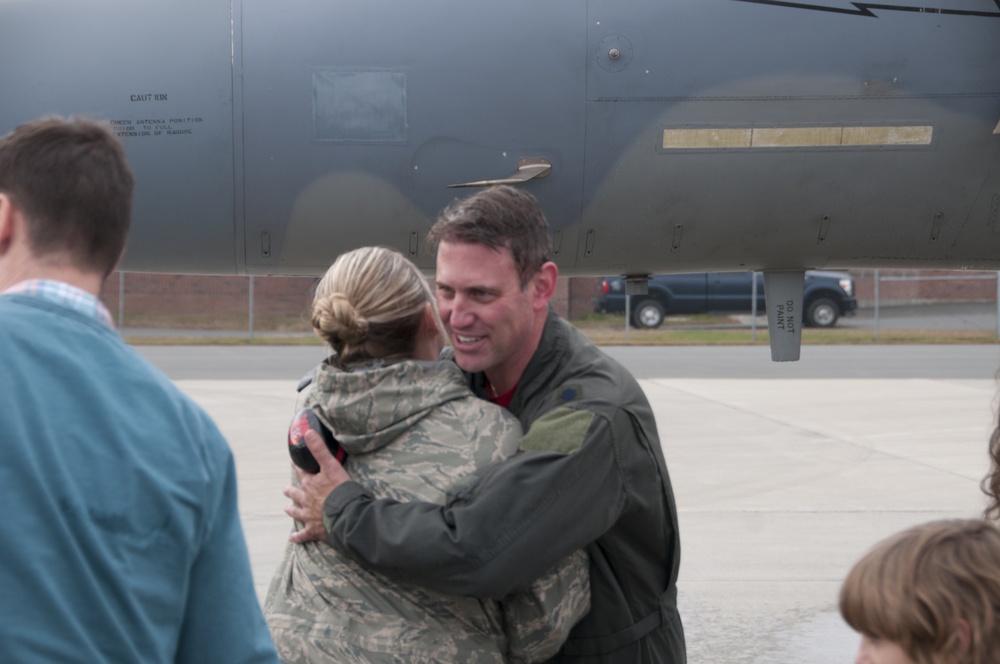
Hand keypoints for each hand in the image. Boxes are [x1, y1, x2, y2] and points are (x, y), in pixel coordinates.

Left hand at [284, 429, 351, 543]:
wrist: (345, 513)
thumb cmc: (340, 489)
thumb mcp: (331, 466)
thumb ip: (319, 449)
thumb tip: (308, 432)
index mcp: (310, 485)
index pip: (302, 473)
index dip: (297, 467)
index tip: (292, 462)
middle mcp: (306, 500)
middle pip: (296, 495)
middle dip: (291, 492)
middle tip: (285, 490)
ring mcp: (309, 516)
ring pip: (297, 513)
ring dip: (292, 510)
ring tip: (286, 509)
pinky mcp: (314, 530)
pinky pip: (304, 535)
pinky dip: (298, 537)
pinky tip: (292, 538)